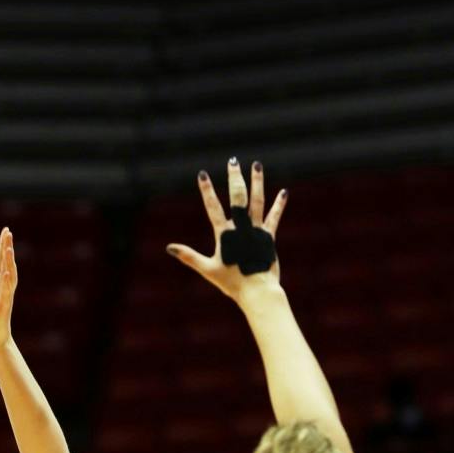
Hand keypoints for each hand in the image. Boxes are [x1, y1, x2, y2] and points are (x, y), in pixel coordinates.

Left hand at [0, 225, 17, 352]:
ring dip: (9, 262)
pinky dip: (7, 283)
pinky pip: (6, 292)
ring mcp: (5, 295)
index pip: (1, 259)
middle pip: (6, 263)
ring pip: (9, 275)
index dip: (2, 245)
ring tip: (9, 248)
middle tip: (8, 232)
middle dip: (7, 248)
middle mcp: (3, 285)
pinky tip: (7, 273)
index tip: (5, 230)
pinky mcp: (3, 306)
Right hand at [167, 158, 286, 303]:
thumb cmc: (232, 283)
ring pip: (257, 201)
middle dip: (234, 178)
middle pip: (237, 198)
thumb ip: (189, 256)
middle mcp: (241, 228)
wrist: (257, 291)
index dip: (207, 191)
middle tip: (232, 161)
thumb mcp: (207, 269)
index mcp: (225, 234)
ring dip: (256, 182)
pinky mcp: (269, 237)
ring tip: (256, 165)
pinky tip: (284, 192)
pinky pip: (274, 217)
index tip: (202, 174)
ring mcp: (256, 230)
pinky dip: (278, 205)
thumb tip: (169, 248)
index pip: (213, 208)